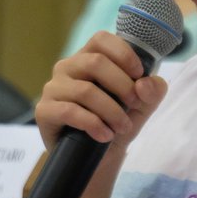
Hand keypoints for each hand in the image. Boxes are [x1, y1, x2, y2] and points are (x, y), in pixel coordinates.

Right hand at [34, 32, 166, 149]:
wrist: (96, 157)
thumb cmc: (115, 123)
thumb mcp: (142, 107)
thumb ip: (152, 92)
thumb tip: (145, 84)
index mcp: (88, 58)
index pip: (101, 39)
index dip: (123, 53)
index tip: (139, 75)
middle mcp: (67, 67)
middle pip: (95, 62)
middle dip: (122, 85)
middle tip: (135, 105)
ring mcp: (53, 88)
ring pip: (85, 90)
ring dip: (111, 111)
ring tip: (122, 127)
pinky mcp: (44, 111)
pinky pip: (69, 111)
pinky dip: (93, 124)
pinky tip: (105, 135)